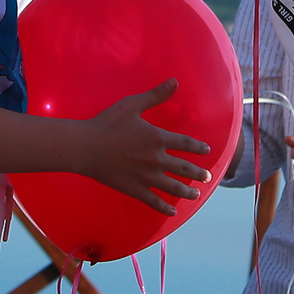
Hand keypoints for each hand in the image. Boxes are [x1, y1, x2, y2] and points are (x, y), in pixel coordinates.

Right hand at [76, 79, 211, 214]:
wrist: (86, 147)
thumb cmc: (107, 123)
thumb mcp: (132, 105)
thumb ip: (155, 95)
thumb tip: (175, 81)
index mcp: (157, 138)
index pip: (185, 144)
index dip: (198, 148)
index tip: (207, 151)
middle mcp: (156, 160)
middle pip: (184, 168)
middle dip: (198, 173)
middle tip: (208, 177)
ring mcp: (146, 177)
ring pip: (173, 187)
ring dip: (187, 191)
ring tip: (196, 195)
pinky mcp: (134, 189)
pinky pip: (154, 201)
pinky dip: (164, 207)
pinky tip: (173, 212)